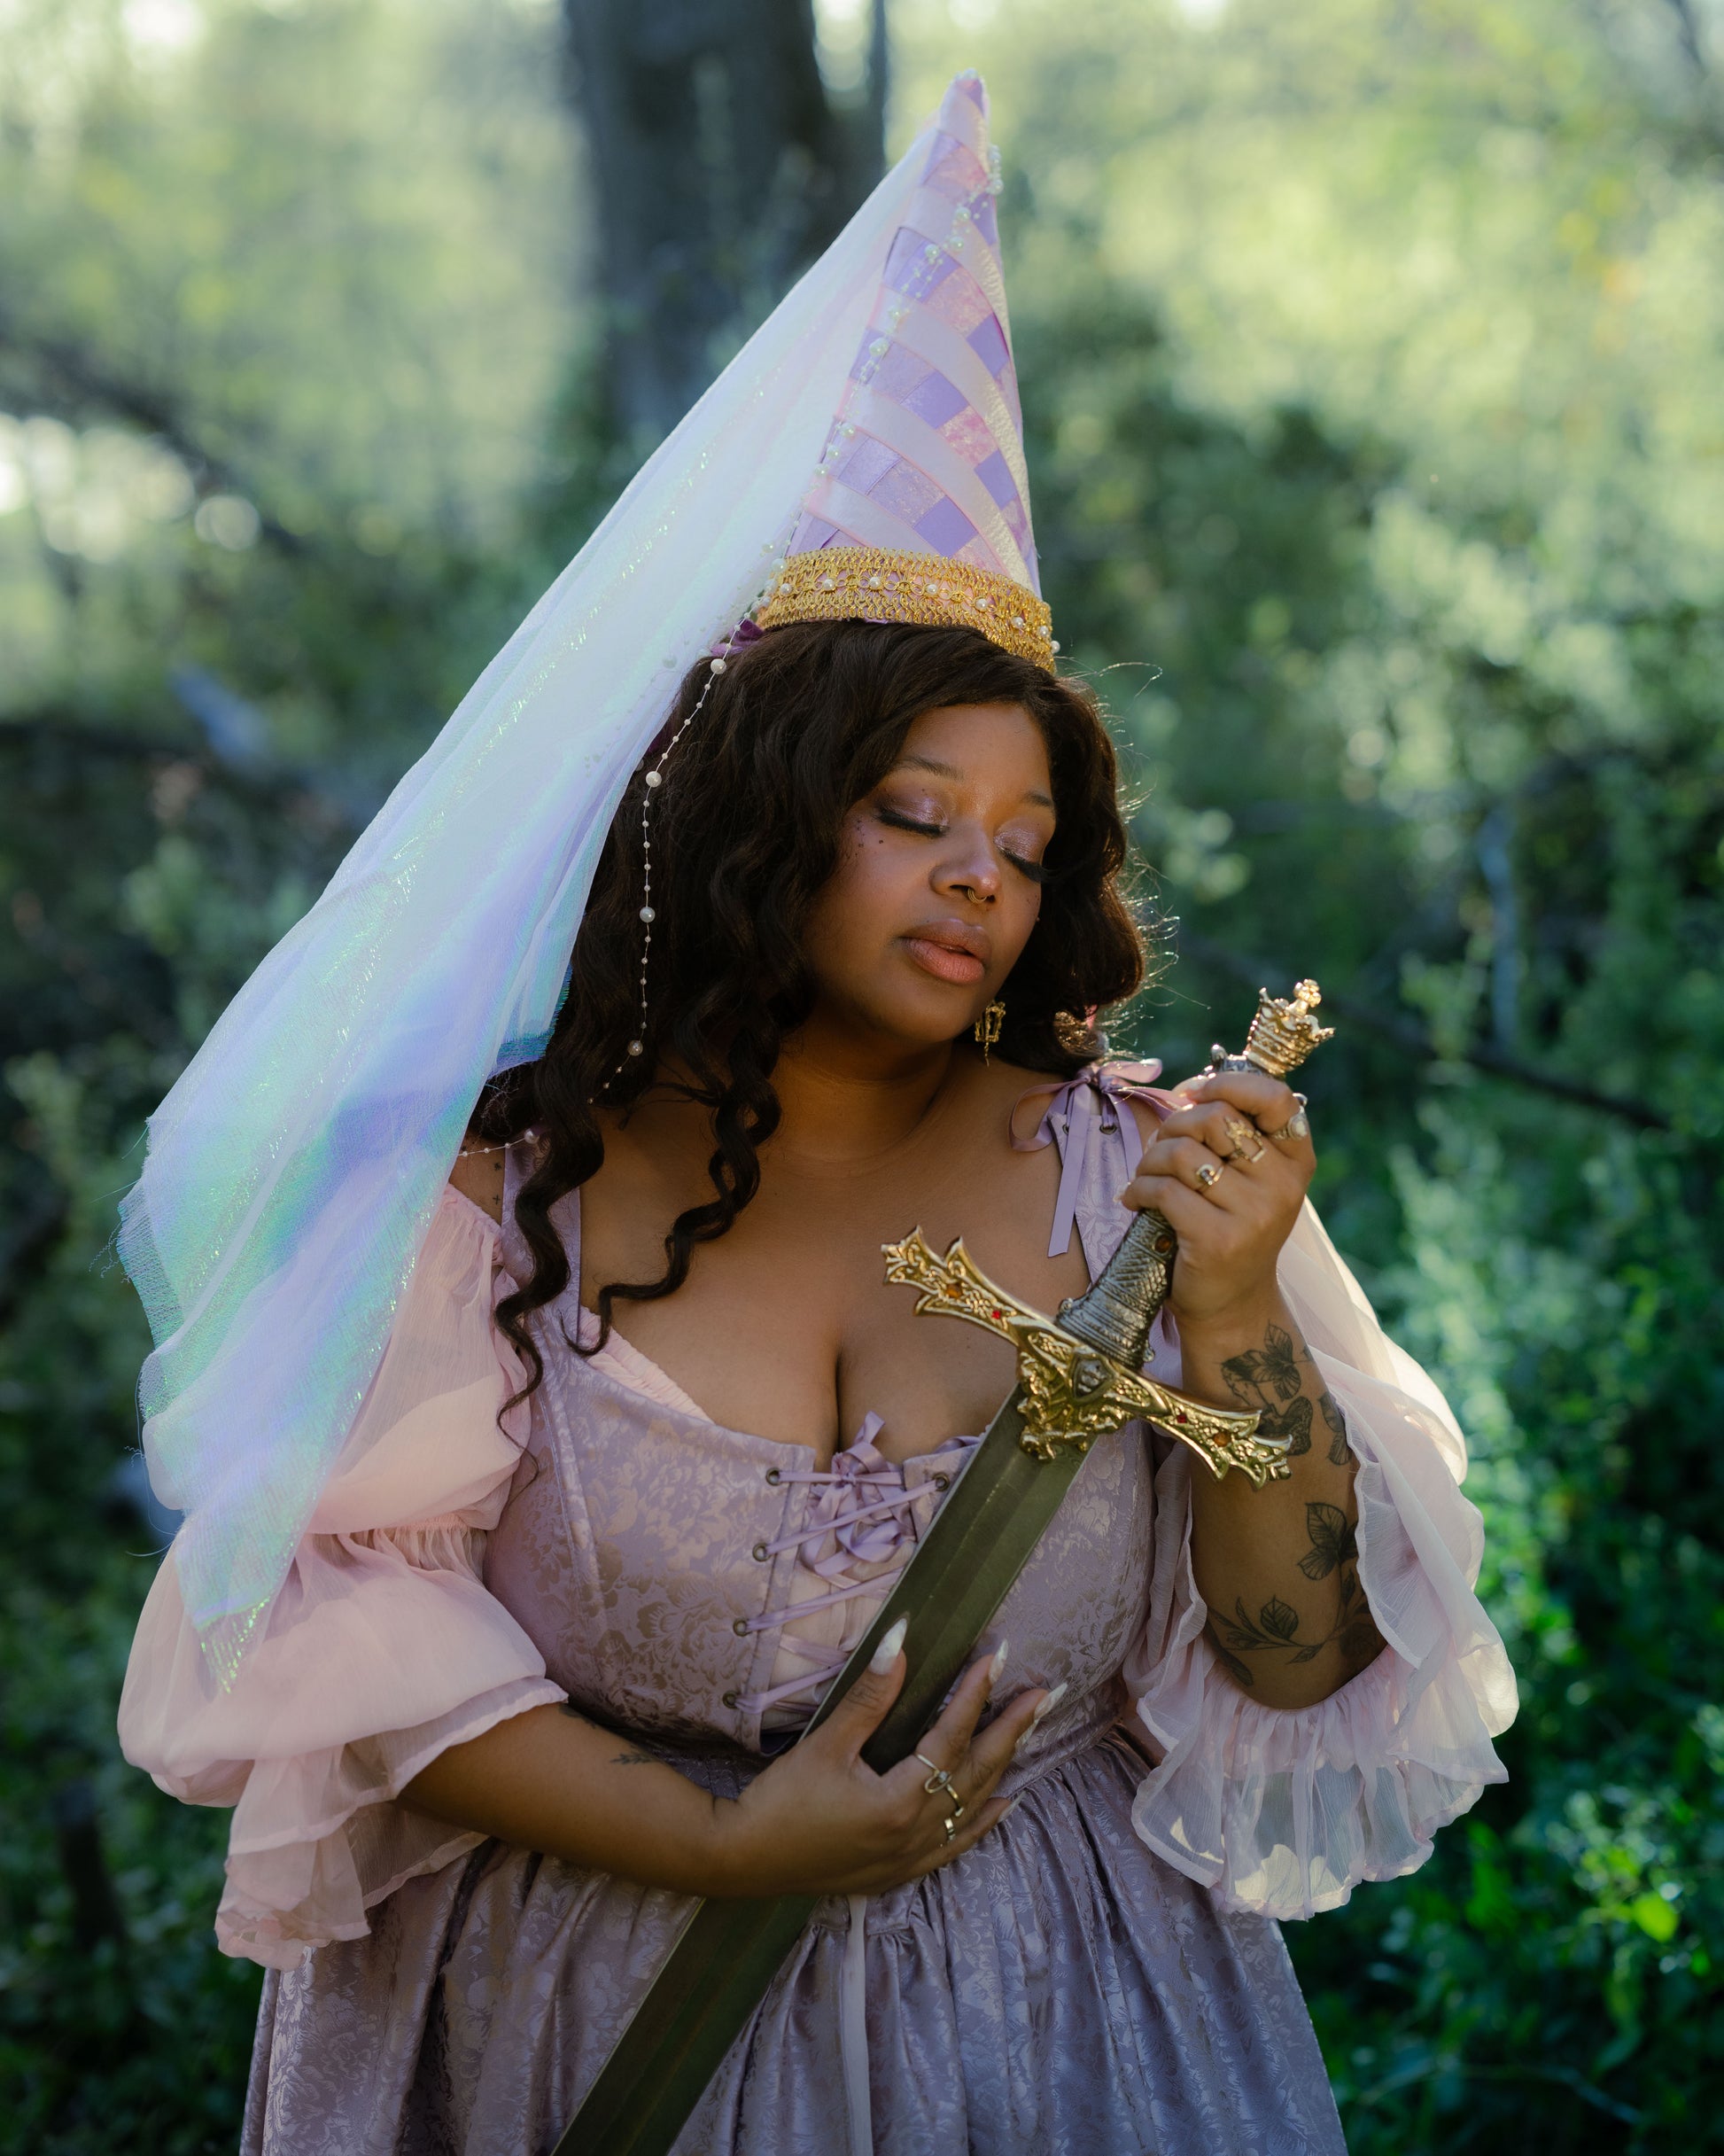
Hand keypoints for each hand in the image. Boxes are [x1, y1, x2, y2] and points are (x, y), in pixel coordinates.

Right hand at [707, 1634, 1049, 1897]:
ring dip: (1004, 1766)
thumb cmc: (783, 1801)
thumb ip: (869, 1697)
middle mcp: (915, 1832)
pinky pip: (956, 1845)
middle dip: (1011, 1729)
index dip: (975, 1695)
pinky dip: (984, 1822)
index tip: (997, 1657)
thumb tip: (902, 1642)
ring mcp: (911, 1855)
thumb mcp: (825, 1745)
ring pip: (972, 1806)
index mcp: (898, 1801)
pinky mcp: (899, 1869)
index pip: (950, 1738)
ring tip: (1032, 1731)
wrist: (746, 1860)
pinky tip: (1005, 1803)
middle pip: (976, 1772)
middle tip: (1045, 1694)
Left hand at [1119, 1071, 1313, 1332]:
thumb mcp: (1250, 1180)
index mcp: (1296, 1161)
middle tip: (1160, 1148)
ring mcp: (1253, 1215)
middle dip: (1173, 1126)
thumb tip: (1190, 1089)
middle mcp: (1283, 1186)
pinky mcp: (1217, 1240)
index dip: (1230, 1083)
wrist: (1231, 1304)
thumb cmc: (1231, 1228)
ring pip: (1182, 1152)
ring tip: (1146, 1178)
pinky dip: (1138, 1190)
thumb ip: (1235, 1134)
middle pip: (1215, 1118)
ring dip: (1149, 1160)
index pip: (1277, 1098)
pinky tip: (1137, 1201)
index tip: (1195, 1092)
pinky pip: (1163, 1190)